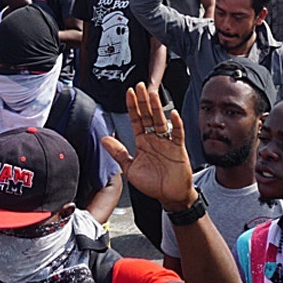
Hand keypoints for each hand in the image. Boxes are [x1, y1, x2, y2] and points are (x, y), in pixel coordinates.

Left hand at [102, 83, 196, 208]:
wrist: (170, 196)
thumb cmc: (152, 183)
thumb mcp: (130, 168)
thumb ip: (118, 153)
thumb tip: (104, 140)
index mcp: (142, 142)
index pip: (136, 120)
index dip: (132, 106)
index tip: (128, 93)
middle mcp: (154, 139)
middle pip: (148, 116)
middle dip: (143, 101)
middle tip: (140, 86)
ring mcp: (167, 142)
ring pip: (161, 120)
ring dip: (156, 107)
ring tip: (152, 94)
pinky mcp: (178, 148)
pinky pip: (177, 133)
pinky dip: (175, 124)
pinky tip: (172, 114)